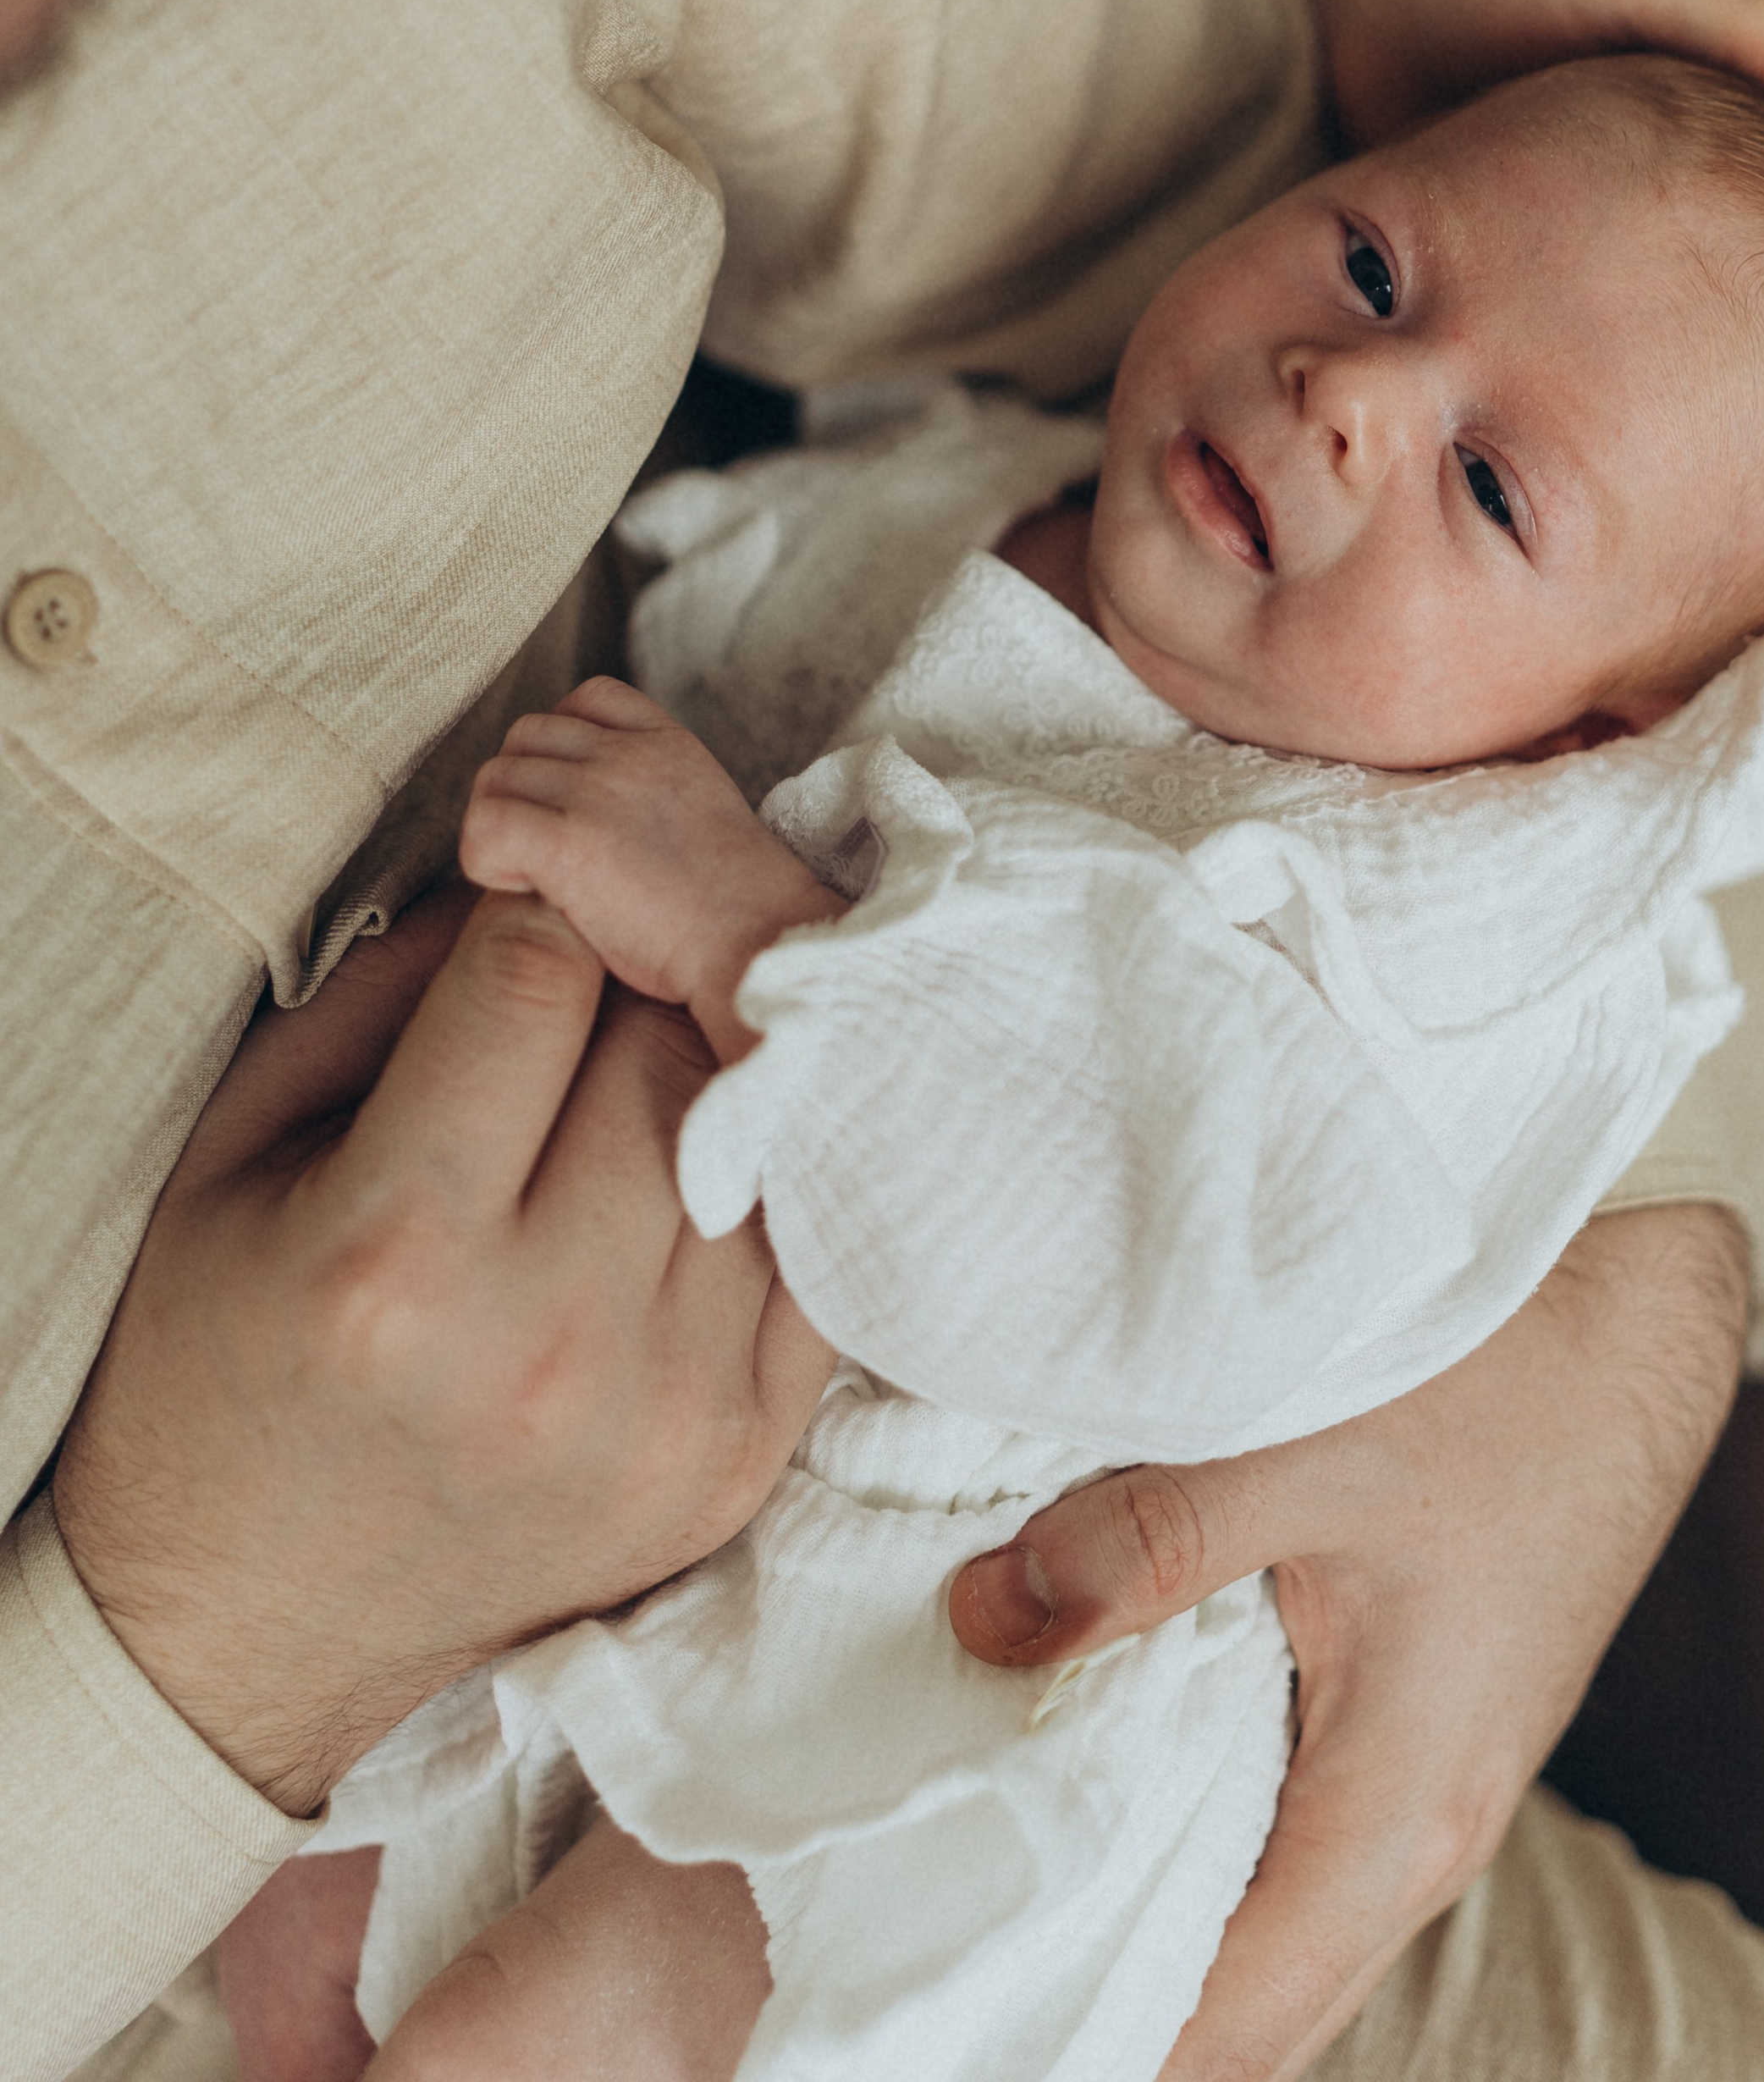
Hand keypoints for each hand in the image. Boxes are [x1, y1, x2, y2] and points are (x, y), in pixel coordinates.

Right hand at [54, 883, 831, 1814]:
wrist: (244, 1624)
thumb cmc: (222, 1358)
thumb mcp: (243, 1149)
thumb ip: (387, 991)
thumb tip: (534, 875)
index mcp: (396, 1252)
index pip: (538, 975)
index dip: (535, 908)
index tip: (524, 911)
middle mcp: (547, 1342)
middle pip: (666, 1043)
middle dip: (631, 984)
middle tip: (593, 991)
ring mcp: (663, 1413)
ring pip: (756, 1134)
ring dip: (705, 1085)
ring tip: (632, 1091)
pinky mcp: (737, 1462)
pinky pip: (806, 1252)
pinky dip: (763, 1191)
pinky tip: (693, 1181)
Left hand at [462, 677, 842, 1056]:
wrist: (761, 944)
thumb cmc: (741, 913)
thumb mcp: (706, 821)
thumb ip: (653, 800)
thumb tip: (600, 825)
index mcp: (668, 745)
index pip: (587, 698)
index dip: (561, 746)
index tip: (570, 802)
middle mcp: (628, 755)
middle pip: (526, 736)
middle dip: (520, 789)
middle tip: (538, 848)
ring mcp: (596, 793)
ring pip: (495, 777)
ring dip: (499, 824)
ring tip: (531, 874)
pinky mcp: (569, 843)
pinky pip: (485, 825)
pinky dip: (486, 859)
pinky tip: (524, 890)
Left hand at [950, 1202, 1748, 2081]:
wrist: (1640, 1314)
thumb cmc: (1503, 1383)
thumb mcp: (1306, 1446)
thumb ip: (1145, 1543)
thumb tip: (986, 1623)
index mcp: (1398, 1815)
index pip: (1229, 2029)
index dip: (1091, 2040)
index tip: (961, 2020)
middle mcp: (1422, 1835)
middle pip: (1246, 2003)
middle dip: (1101, 1998)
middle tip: (950, 1952)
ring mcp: (1427, 1783)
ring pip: (1266, 1916)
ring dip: (1144, 1909)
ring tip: (993, 1872)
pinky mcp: (1416, 1721)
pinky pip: (1290, 1833)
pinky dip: (1191, 1828)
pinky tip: (1091, 1763)